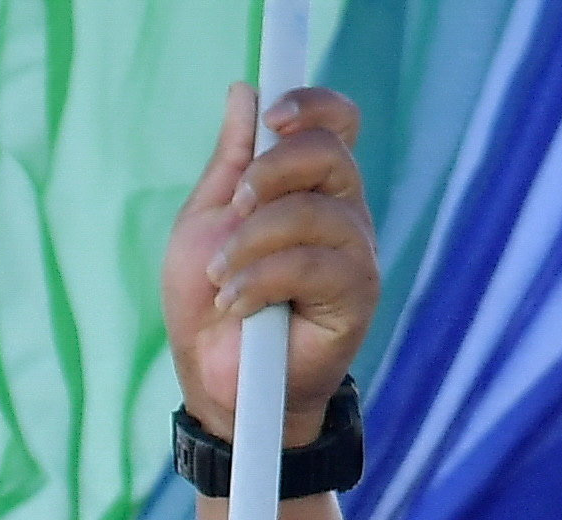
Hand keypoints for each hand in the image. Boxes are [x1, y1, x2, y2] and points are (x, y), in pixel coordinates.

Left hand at [165, 84, 376, 438]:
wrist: (215, 383)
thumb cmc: (210, 304)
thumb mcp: (205, 224)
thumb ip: (231, 162)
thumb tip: (245, 93)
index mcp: (310, 187)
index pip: (335, 124)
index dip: (311, 106)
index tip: (271, 117)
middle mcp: (342, 212)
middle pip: (330, 154)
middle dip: (269, 175)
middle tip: (232, 212)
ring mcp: (354, 254)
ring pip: (315, 213)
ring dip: (252, 242)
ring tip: (221, 279)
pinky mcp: (356, 297)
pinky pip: (313, 265)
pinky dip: (260, 281)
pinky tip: (237, 306)